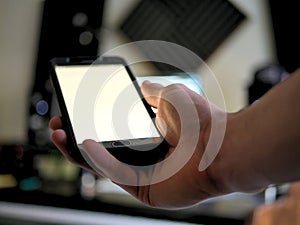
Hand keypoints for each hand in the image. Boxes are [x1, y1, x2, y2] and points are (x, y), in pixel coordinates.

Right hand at [50, 81, 226, 207]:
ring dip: (79, 150)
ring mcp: (144, 175)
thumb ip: (151, 91)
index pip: (113, 133)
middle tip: (59, 123)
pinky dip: (97, 160)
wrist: (221, 143)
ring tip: (58, 132)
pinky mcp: (145, 190)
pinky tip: (81, 144)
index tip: (76, 111)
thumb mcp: (169, 96)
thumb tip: (140, 85)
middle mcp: (144, 158)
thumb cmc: (201, 120)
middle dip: (77, 138)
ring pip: (104, 164)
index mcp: (149, 138)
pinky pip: (115, 174)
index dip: (92, 123)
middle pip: (103, 151)